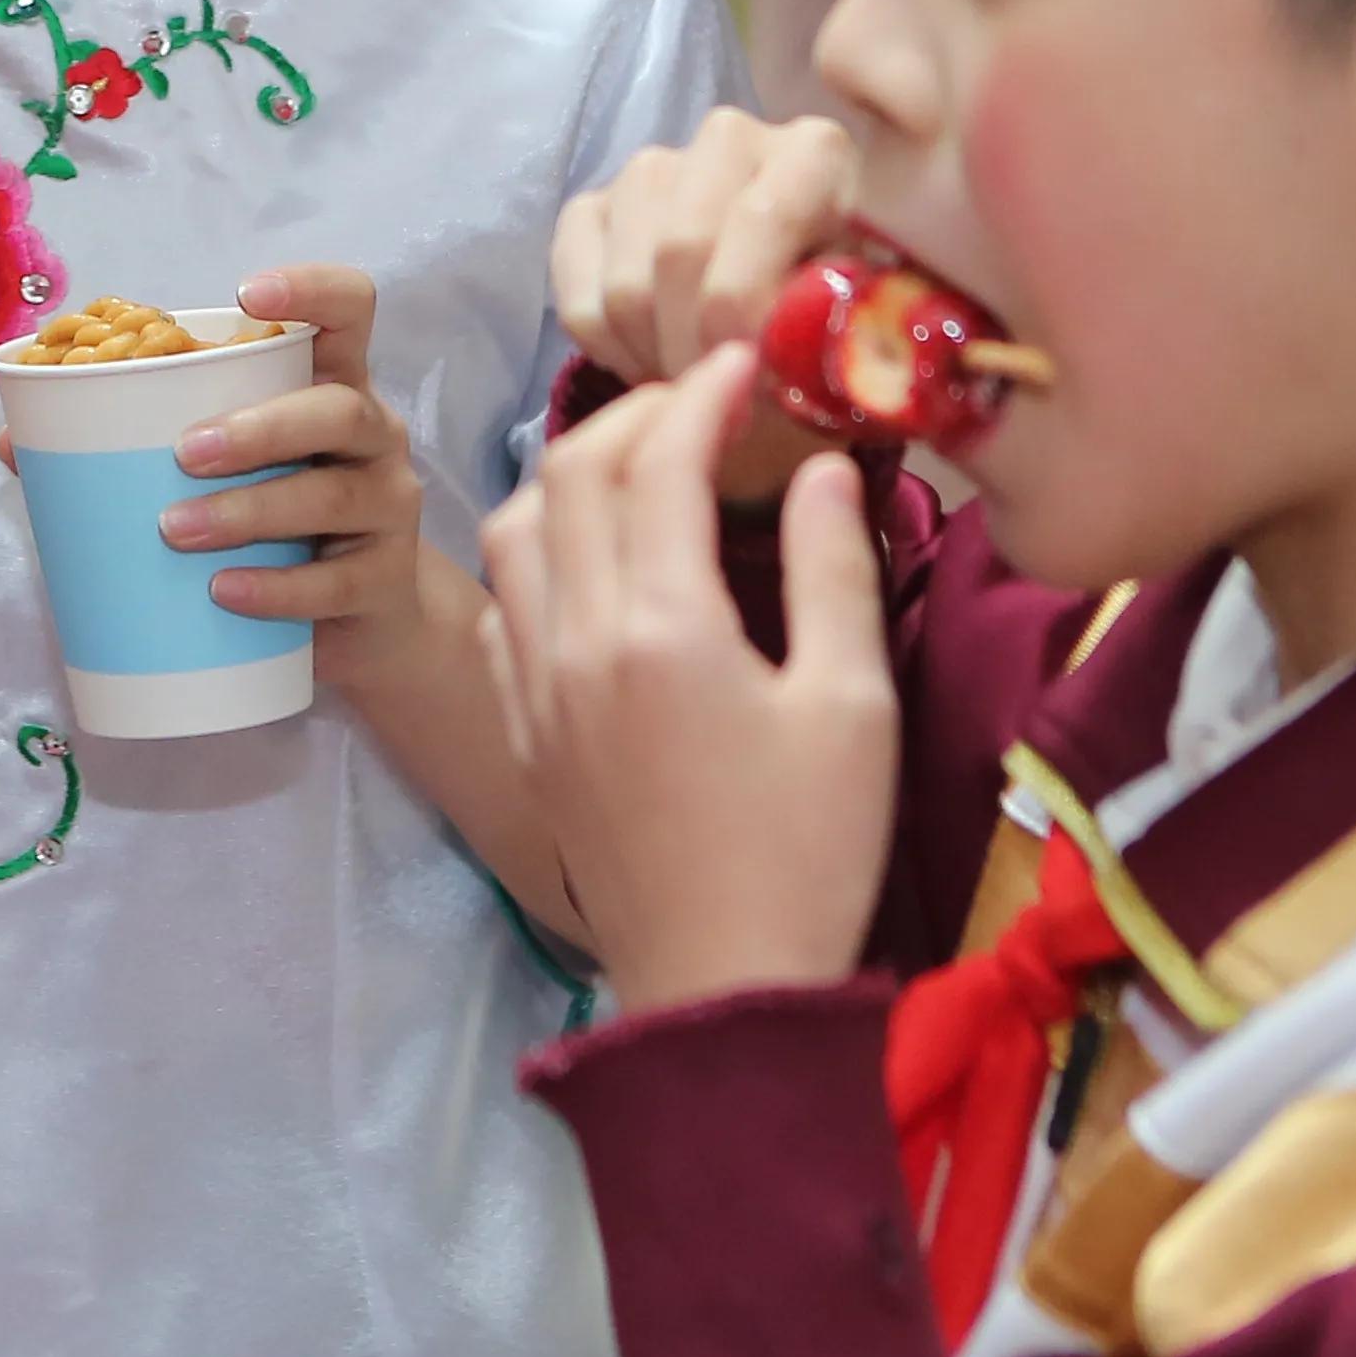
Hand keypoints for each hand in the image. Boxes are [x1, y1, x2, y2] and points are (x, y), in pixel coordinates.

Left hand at [168, 265, 433, 642]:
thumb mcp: (232, 468)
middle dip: (261, 428)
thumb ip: (150, 441)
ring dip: (250, 510)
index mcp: (334, 384)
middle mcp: (373, 434)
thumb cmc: (279, 520)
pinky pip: (336, 582)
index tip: (247, 294)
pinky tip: (223, 591)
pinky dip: (276, 588)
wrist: (358, 620)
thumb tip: (18, 441)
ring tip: (178, 529)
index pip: (350, 310)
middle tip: (185, 451)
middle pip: (339, 409)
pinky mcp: (387, 580)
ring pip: (333, 496)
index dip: (313, 289)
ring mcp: (389, 507)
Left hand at [484, 344, 900, 1014]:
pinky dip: (540, 548)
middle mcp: (575, 642)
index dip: (703, 392)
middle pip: (572, 472)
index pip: (658, 461)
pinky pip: (504, 602)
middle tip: (706, 401)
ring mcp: (536, 687)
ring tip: (645, 468)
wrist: (719, 993)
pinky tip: (595, 563)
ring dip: (571, 474)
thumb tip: (821, 470)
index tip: (750, 363)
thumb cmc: (807, 855)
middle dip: (637, 413)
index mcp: (661, 628)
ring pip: (516, 528)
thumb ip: (831, 572)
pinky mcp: (527, 730)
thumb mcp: (851, 708)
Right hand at [552, 108, 854, 502]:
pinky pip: (577, 290)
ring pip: (625, 281)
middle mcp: (730, 138)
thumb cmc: (838, 332)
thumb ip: (839, 336)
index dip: (748, 311)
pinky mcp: (594, 206)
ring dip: (655, 357)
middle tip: (719, 400)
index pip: (761, 218)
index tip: (754, 381)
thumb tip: (788, 360)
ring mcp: (650, 168)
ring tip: (695, 385)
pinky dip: (609, 349)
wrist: (785, 335)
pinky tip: (653, 362)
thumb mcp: (862, 334)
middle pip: (681, 248)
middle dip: (696, 347)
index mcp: (817, 151)